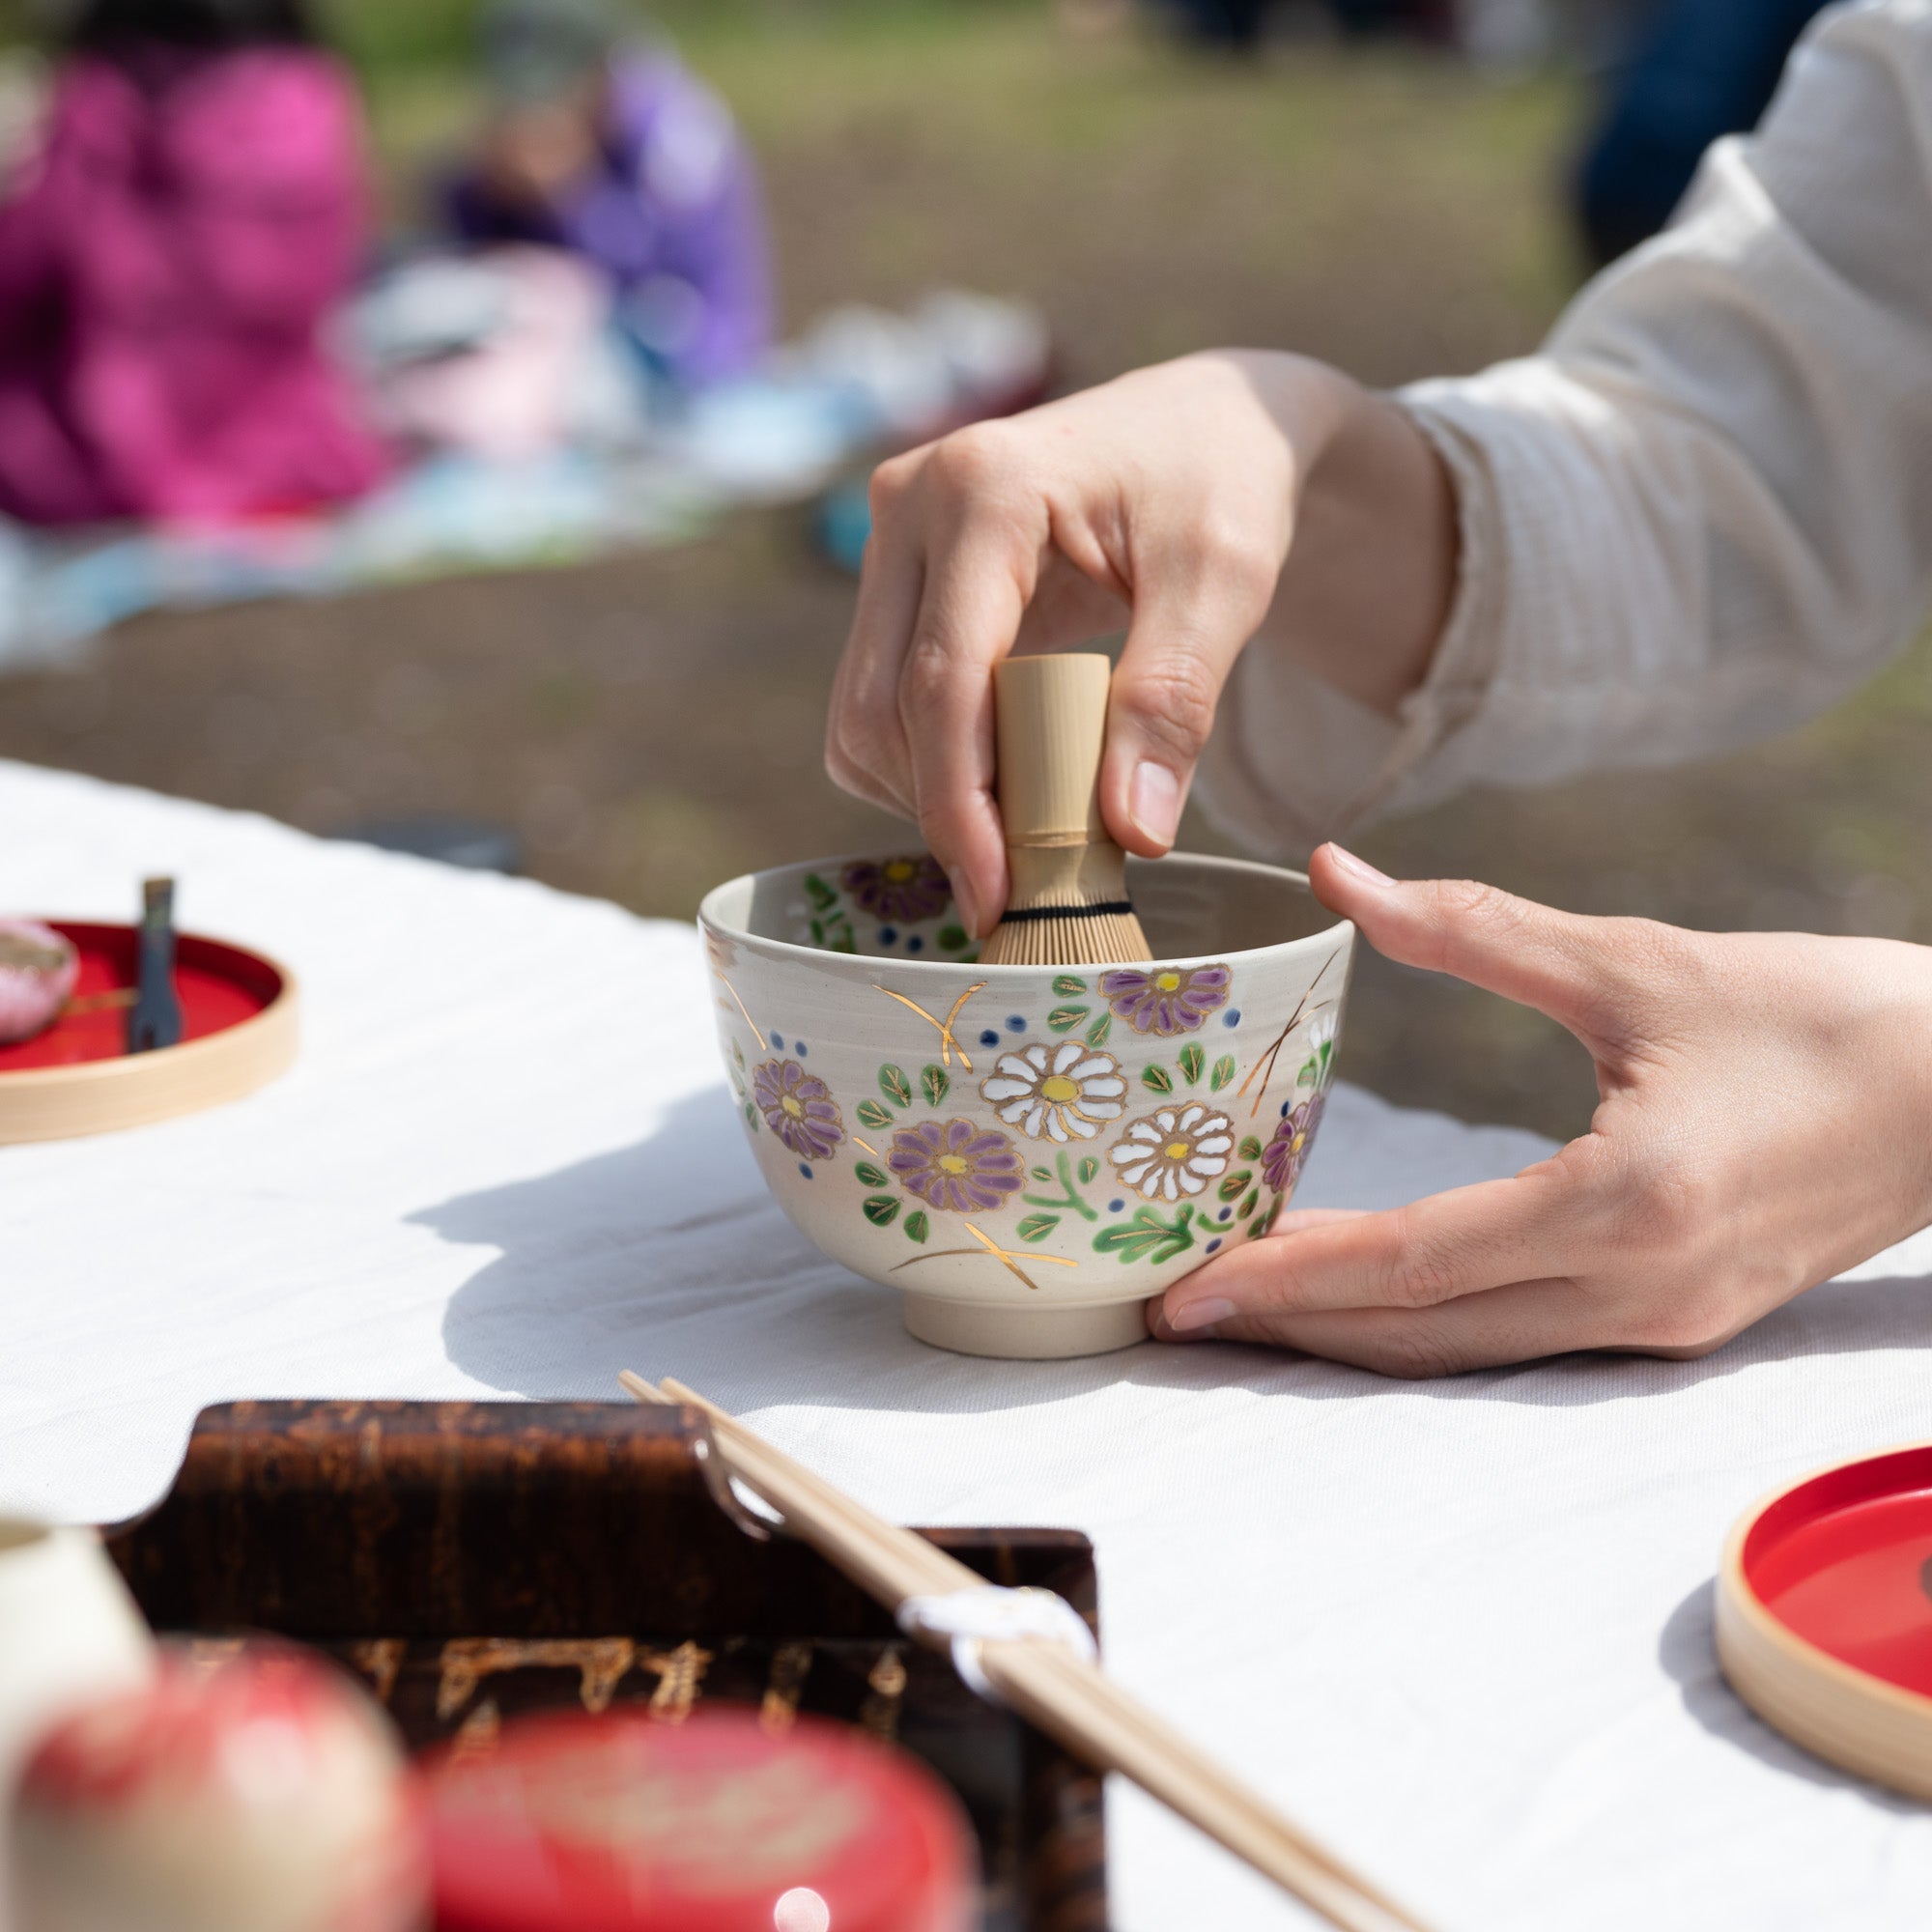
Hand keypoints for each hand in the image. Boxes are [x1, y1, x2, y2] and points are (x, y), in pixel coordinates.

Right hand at [824, 352, 1453, 934]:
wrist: (1203, 426)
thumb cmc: (1221, 485)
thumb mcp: (1225, 582)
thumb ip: (1175, 699)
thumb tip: (1131, 835)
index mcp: (986, 488)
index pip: (942, 680)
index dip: (960, 804)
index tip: (999, 897)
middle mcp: (910, 504)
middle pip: (882, 708)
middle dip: (946, 811)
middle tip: (1026, 886)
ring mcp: (891, 542)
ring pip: (861, 717)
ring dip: (929, 794)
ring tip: (1026, 832)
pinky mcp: (894, 580)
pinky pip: (875, 705)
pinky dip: (926, 766)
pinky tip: (1001, 780)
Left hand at [1151, 844, 1931, 1375]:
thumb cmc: (1821, 1013)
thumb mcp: (1639, 963)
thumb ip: (1471, 926)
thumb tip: (1331, 869)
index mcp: (1623, 1205)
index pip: (1412, 1263)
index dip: (1287, 1281)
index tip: (1186, 1291)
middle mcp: (1636, 1292)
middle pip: (1420, 1332)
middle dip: (1292, 1326)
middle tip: (1172, 1308)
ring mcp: (1661, 1324)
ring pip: (1465, 1351)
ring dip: (1350, 1334)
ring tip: (1243, 1303)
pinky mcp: (1676, 1320)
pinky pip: (1519, 1341)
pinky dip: (1427, 1322)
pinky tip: (1366, 1289)